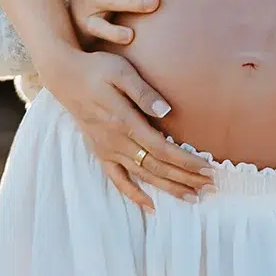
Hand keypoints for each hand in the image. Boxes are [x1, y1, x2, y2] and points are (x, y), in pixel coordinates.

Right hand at [41, 47, 212, 211]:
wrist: (65, 76)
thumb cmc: (97, 69)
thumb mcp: (121, 72)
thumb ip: (143, 92)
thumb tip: (166, 111)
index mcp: (124, 121)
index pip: (162, 148)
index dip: (186, 161)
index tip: (207, 168)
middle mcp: (116, 141)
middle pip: (156, 167)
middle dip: (185, 178)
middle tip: (210, 186)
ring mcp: (107, 150)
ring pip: (142, 176)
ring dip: (168, 188)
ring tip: (192, 197)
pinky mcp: (100, 153)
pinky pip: (117, 180)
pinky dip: (134, 195)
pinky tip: (151, 206)